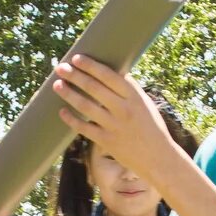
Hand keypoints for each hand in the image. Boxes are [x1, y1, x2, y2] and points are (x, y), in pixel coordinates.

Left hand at [50, 55, 172, 171]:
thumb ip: (128, 90)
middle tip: (60, 68)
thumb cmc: (151, 127)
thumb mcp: (145, 103)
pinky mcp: (106, 141)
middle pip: (93, 87)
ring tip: (57, 85)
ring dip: (68, 93)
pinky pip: (83, 127)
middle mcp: (123, 109)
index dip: (90, 66)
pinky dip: (71, 119)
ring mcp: (113, 125)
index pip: (108, 75)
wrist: (158, 157)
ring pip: (85, 105)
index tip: (77, 58)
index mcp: (134, 96)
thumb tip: (109, 72)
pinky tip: (62, 111)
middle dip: (74, 75)